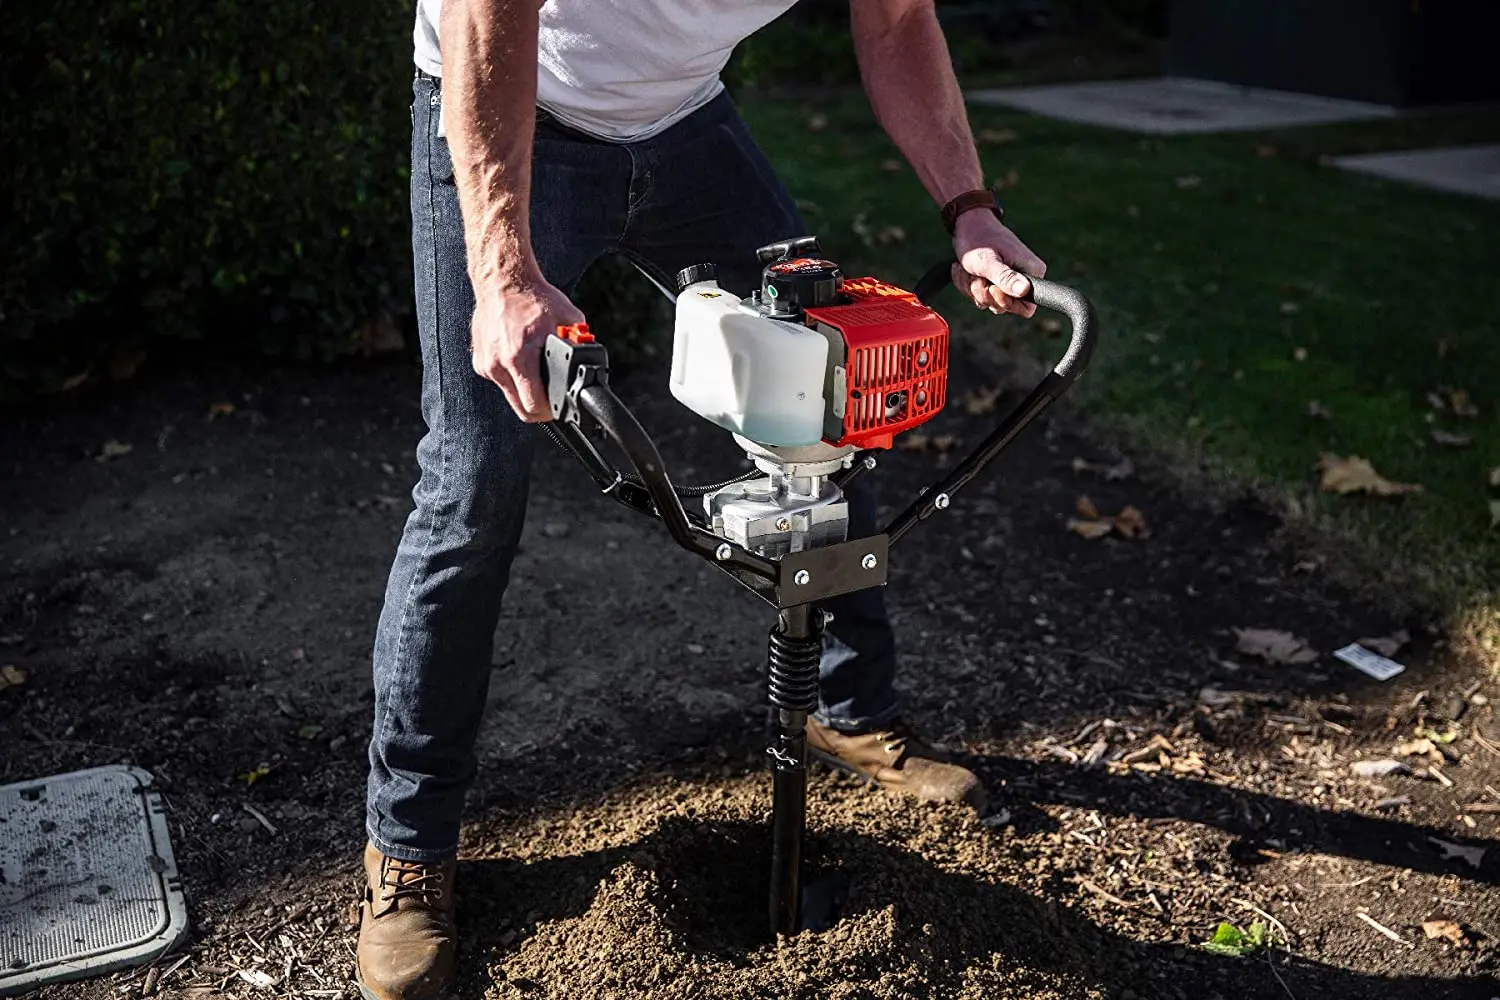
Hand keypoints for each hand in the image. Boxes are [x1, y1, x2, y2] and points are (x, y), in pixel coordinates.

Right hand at [469, 277, 583, 421]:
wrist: (502, 281)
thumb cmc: (534, 298)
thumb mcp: (568, 319)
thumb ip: (579, 344)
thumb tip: (590, 362)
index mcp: (519, 357)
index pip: (533, 406)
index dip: (550, 411)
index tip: (558, 408)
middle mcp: (498, 364)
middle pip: (520, 409)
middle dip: (538, 408)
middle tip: (551, 399)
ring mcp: (486, 364)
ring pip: (510, 395)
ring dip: (524, 391)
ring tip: (535, 372)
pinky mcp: (480, 361)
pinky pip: (500, 380)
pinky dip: (512, 377)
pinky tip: (520, 360)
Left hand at [949, 210, 1046, 318]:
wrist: (966, 223)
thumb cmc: (978, 239)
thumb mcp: (988, 262)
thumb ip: (1005, 277)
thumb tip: (1024, 290)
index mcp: (1032, 272)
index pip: (1027, 308)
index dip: (1007, 304)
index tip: (992, 288)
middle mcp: (1024, 278)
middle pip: (1004, 307)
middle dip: (984, 294)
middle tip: (977, 275)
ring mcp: (1008, 280)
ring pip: (989, 302)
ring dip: (972, 287)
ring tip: (969, 268)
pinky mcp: (995, 280)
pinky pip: (980, 295)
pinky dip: (968, 285)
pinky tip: (964, 269)